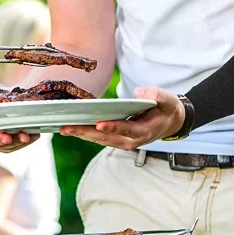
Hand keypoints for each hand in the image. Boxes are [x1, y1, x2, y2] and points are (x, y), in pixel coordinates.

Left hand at [58, 86, 185, 150]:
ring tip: (63, 128)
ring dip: (81, 134)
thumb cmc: (166, 108)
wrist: (170, 122)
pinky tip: (71, 127)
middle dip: (85, 133)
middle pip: (106, 138)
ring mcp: (123, 141)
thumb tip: (137, 92)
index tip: (99, 124)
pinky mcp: (116, 138)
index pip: (127, 130)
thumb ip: (155, 95)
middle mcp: (132, 140)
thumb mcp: (167, 99)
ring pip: (99, 139)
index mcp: (145, 131)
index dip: (113, 127)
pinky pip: (98, 137)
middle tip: (66, 128)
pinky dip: (85, 133)